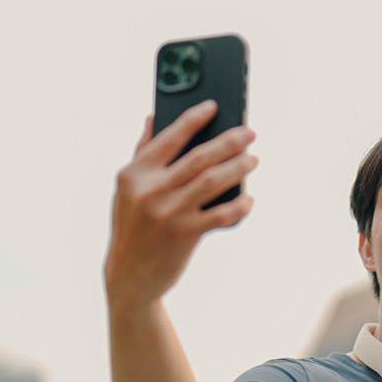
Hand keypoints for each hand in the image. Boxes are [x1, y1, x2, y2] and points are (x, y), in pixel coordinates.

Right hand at [104, 100, 258, 309]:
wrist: (130, 274)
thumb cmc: (132, 225)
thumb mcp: (128, 189)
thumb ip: (142, 153)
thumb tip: (154, 117)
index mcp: (134, 173)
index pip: (169, 137)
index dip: (193, 119)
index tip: (213, 106)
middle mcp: (151, 190)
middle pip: (200, 157)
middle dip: (230, 142)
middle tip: (250, 134)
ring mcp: (169, 212)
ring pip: (214, 181)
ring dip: (239, 168)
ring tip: (253, 160)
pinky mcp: (185, 234)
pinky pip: (222, 215)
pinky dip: (239, 206)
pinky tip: (248, 199)